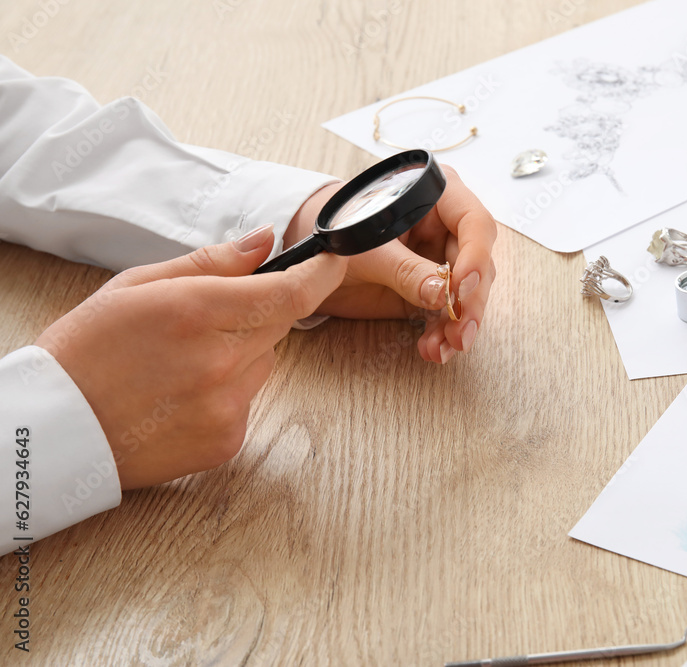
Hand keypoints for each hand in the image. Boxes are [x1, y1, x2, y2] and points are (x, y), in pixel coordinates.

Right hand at [34, 226, 346, 489]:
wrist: (53, 433)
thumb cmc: (86, 351)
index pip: (290, 292)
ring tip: (183, 363)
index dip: (322, 274)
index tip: (335, 260)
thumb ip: (211, 262)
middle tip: (212, 316)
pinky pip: (249, 401)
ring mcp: (227, 407)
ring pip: (266, 363)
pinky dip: (228, 392)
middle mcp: (219, 362)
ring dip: (243, 354)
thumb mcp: (136, 286)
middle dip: (261, 310)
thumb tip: (266, 242)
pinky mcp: (227, 441)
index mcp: (195, 312)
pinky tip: (181, 396)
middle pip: (281, 323)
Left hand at [284, 165, 497, 363]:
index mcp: (434, 197)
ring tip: (441, 349)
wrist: (308, 254)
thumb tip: (441, 293)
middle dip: (471, 303)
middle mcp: (445, 228)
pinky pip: (445, 314)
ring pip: (467, 295)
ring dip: (457, 325)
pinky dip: (441, 335)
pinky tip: (432, 350)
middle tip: (461, 332)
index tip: (462, 288)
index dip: (476, 256)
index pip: (474, 222)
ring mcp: (439, 261)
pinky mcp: (428, 292)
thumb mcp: (366, 247)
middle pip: (477, 264)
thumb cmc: (335, 230)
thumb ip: (404, 269)